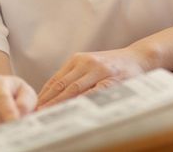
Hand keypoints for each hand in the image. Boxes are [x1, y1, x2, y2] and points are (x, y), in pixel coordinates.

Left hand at [36, 47, 150, 108]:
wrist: (139, 57)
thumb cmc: (112, 66)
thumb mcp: (90, 65)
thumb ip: (75, 77)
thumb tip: (53, 95)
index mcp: (77, 59)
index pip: (55, 79)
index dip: (43, 94)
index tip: (34, 106)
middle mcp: (86, 62)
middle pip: (61, 85)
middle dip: (48, 101)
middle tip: (36, 113)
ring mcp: (99, 70)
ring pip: (74, 89)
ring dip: (60, 103)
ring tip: (49, 114)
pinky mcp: (112, 79)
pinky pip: (95, 92)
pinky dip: (83, 101)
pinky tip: (74, 110)